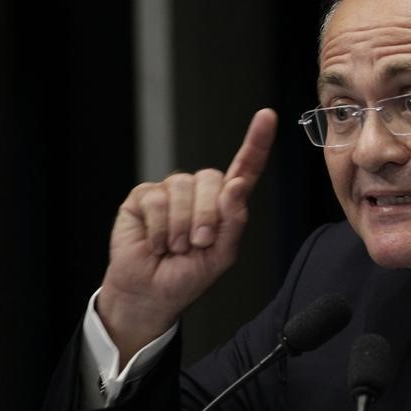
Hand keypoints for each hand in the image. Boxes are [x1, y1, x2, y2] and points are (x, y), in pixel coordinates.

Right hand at [97, 108, 277, 364]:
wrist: (150, 294)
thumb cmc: (188, 276)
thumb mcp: (222, 255)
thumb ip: (233, 221)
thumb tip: (235, 185)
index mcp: (225, 203)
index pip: (244, 167)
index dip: (256, 142)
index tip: (267, 116)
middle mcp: (199, 191)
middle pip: (212, 178)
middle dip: (207, 215)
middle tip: (197, 244)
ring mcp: (171, 191)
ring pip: (183, 187)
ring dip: (181, 226)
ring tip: (176, 247)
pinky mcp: (143, 196)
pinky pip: (156, 199)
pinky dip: (159, 228)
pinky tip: (156, 243)